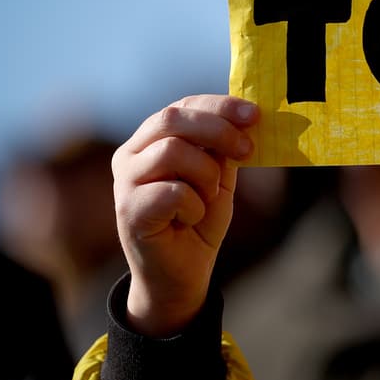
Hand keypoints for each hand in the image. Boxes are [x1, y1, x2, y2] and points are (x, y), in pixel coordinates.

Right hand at [112, 95, 258, 335]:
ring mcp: (124, 181)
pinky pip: (172, 191)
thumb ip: (225, 149)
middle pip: (173, 118)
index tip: (255, 114)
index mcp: (152, 139)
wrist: (182, 273)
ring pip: (173, 151)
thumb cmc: (198, 220)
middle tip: (247, 150)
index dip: (220, 106)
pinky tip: (189, 219)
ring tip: (208, 198)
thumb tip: (249, 119)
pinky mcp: (127, 210)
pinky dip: (194, 205)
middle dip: (218, 130)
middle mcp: (131, 154)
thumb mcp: (219, 177)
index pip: (184, 106)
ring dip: (206, 175)